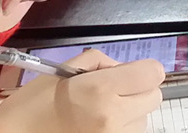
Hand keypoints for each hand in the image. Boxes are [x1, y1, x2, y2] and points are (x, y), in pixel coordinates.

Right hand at [0, 48, 163, 132]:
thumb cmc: (33, 104)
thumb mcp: (64, 71)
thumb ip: (99, 62)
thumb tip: (122, 68)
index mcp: (101, 90)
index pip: (153, 73)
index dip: (143, 71)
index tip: (129, 74)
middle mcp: (113, 116)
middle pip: (154, 97)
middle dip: (138, 91)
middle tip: (114, 92)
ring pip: (144, 119)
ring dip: (131, 113)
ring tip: (101, 112)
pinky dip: (122, 128)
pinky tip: (98, 125)